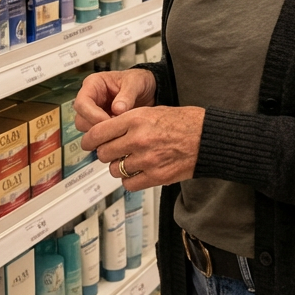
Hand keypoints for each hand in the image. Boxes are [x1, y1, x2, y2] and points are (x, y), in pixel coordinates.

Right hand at [74, 69, 157, 133]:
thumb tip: (118, 109)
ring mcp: (94, 112)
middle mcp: (90, 99)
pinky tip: (121, 132)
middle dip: (97, 126)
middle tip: (116, 128)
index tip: (109, 120)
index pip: (82, 103)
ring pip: (87, 129)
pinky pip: (97, 134)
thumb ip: (127, 95)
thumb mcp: (135, 83)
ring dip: (102, 133)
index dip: (92, 115)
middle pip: (80, 119)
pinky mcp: (100, 123)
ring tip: (120, 129)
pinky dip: (107, 136)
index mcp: (93, 84)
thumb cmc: (138, 81)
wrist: (148, 89)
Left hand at [81, 105, 203, 190]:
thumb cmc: (184, 122)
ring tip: (130, 160)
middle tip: (113, 151)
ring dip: (118, 167)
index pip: (99, 132)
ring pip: (114, 169)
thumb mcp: (153, 111)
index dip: (89, 140)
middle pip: (104, 153)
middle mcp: (139, 139)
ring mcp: (146, 160)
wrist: (207, 138)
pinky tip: (137, 172)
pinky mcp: (155, 176)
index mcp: (136, 119)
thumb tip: (107, 131)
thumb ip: (128, 121)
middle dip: (105, 153)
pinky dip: (130, 179)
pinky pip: (129, 183)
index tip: (87, 143)